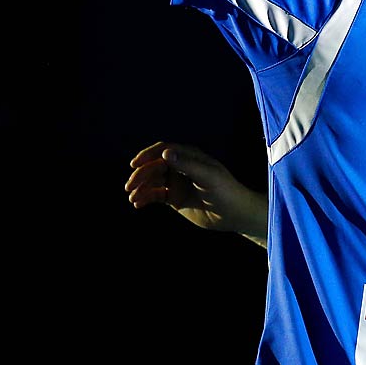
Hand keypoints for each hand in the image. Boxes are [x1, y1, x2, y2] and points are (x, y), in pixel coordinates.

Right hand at [126, 142, 266, 241]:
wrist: (235, 214)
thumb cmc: (226, 191)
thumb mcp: (208, 176)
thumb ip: (186, 164)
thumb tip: (165, 153)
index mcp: (189, 156)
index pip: (163, 150)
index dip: (147, 155)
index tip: (135, 164)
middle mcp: (181, 167)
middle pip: (154, 166)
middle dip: (141, 175)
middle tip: (130, 186)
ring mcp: (177, 182)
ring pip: (152, 181)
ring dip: (140, 187)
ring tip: (132, 198)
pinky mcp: (175, 198)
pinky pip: (155, 195)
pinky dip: (145, 198)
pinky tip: (138, 204)